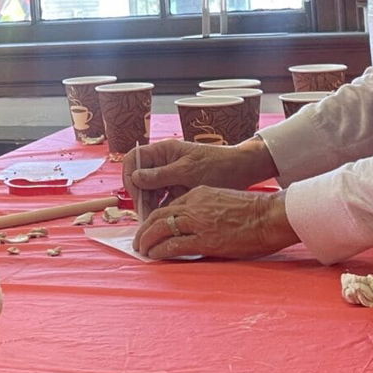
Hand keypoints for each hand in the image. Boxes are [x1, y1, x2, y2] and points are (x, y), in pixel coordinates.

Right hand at [122, 138, 276, 218]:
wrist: (242, 171)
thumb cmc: (217, 166)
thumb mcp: (188, 171)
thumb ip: (160, 175)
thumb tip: (135, 177)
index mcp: (163, 151)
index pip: (134, 159)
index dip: (129, 176)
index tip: (135, 195)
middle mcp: (163, 162)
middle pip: (139, 178)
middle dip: (139, 196)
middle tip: (144, 216)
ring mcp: (170, 176)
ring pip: (149, 191)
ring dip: (148, 205)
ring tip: (152, 222)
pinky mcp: (178, 188)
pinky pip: (162, 199)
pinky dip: (160, 209)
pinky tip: (162, 220)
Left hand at [133, 187, 298, 260]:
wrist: (270, 216)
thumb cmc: (254, 211)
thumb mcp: (223, 199)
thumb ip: (206, 209)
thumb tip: (196, 224)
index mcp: (199, 193)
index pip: (169, 205)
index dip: (156, 218)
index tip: (151, 228)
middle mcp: (194, 204)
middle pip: (158, 215)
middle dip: (144, 229)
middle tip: (139, 241)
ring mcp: (198, 222)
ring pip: (160, 229)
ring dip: (147, 240)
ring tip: (142, 250)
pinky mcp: (204, 240)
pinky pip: (173, 245)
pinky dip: (160, 250)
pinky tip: (154, 256)